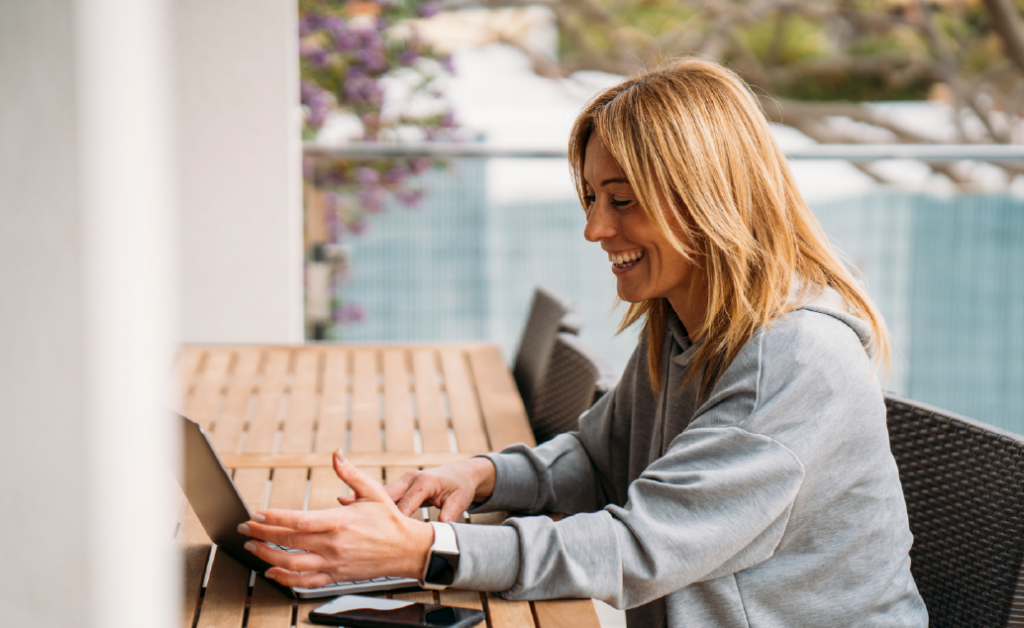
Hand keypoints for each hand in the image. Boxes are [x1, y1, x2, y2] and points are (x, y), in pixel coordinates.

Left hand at [236, 449, 433, 588]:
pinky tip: (272, 573)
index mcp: (340, 522)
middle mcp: (334, 544)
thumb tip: (336, 454)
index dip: (273, 518)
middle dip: (261, 534)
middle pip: (288, 541)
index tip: (256, 513)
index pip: (298, 521)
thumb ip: (350, 473)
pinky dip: (285, 579)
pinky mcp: (336, 576)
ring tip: (252, 547)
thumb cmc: (391, 520)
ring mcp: (334, 563)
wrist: (408, 550)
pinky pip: (305, 582)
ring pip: (291, 564)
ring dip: (267, 557)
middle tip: (244, 528)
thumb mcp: (373, 491)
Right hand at [349, 457, 495, 522]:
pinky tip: (347, 505)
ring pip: (380, 494)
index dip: (394, 518)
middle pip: (387, 496)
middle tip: (349, 515)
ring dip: (363, 501)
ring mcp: (404, 481)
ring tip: (341, 508)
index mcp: (424, 482)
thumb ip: (450, 513)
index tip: (382, 533)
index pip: (406, 504)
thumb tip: (442, 528)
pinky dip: (367, 501)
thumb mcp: (460, 500)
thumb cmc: (461, 487)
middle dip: (369, 506)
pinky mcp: (400, 487)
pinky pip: (382, 495)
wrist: (462, 474)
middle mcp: (411, 479)